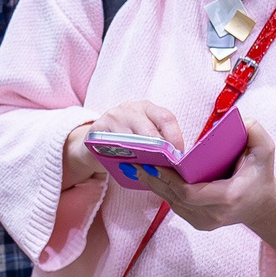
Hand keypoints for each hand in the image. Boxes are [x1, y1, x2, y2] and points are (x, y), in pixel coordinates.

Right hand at [60, 99, 184, 187]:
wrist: (97, 140)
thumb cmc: (127, 139)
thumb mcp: (144, 134)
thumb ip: (159, 142)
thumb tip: (177, 159)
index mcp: (147, 107)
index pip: (166, 118)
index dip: (175, 138)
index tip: (178, 156)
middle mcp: (130, 108)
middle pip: (150, 131)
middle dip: (160, 151)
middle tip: (166, 166)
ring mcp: (113, 117)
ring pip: (132, 141)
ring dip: (142, 157)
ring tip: (149, 168)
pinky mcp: (97, 129)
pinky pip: (113, 146)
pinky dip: (122, 158)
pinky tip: (128, 166)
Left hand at [145, 117, 275, 258]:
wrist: (263, 205)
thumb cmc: (261, 174)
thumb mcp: (266, 151)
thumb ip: (256, 132)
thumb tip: (241, 120)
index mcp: (228, 196)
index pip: (190, 192)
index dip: (169, 179)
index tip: (155, 163)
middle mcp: (214, 214)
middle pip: (175, 198)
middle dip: (156, 180)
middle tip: (138, 162)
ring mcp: (205, 222)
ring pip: (172, 203)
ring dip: (156, 185)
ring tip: (139, 167)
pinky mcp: (198, 223)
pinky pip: (176, 206)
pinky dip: (164, 191)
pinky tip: (152, 177)